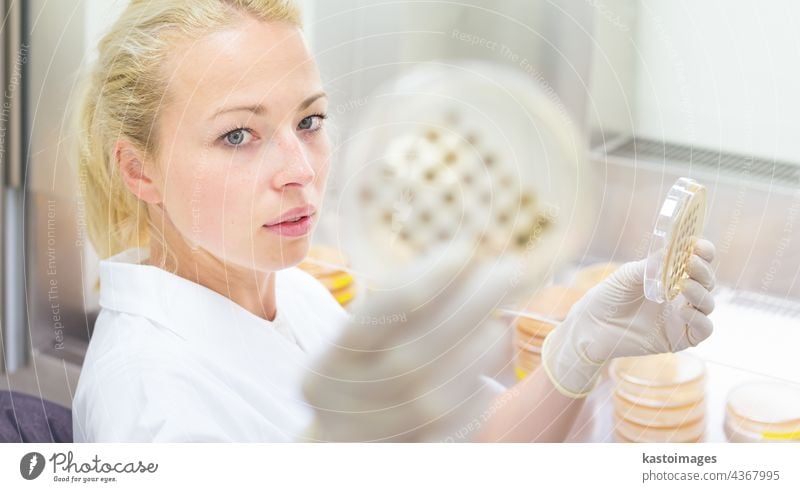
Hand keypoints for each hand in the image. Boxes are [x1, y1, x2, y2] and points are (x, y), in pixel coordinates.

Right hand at [301, 249, 518, 441]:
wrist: (353, 450)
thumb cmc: (370, 383)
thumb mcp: (372, 346)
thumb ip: (410, 308)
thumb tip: (469, 265)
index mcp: (324, 371)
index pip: (375, 317)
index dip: (424, 281)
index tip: (466, 251)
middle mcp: (339, 412)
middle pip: (409, 359)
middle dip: (465, 311)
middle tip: (506, 274)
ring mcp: (369, 443)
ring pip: (430, 401)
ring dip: (476, 355)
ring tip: (499, 326)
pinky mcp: (402, 463)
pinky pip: (447, 435)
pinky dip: (473, 401)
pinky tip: (488, 377)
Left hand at [541, 239, 716, 397]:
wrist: (592, 326)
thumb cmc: (609, 296)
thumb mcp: (627, 275)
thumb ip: (651, 265)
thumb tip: (672, 251)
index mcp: (672, 275)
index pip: (698, 261)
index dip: (703, 251)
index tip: (698, 245)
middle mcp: (682, 295)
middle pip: (706, 281)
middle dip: (703, 270)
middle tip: (691, 262)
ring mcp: (683, 316)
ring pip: (708, 304)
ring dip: (701, 293)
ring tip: (684, 286)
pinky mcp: (681, 337)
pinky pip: (703, 329)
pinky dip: (699, 319)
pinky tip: (683, 311)